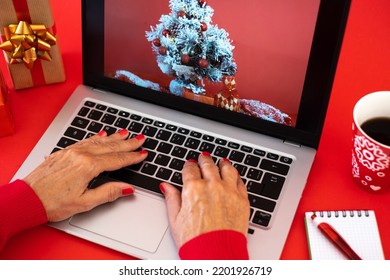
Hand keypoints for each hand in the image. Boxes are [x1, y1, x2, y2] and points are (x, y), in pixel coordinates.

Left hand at [24, 130, 146, 221]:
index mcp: (88, 167)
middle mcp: (81, 155)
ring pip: (98, 141)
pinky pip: (85, 141)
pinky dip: (96, 137)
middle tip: (140, 139)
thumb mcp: (84, 202)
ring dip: (114, 138)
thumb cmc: (52, 202)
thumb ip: (108, 193)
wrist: (27, 198)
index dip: (132, 157)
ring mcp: (72, 151)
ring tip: (126, 134)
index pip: (117, 160)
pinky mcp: (64, 152)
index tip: (142, 154)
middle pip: (110, 147)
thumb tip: (127, 188)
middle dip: (127, 143)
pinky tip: (101, 135)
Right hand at [161, 152, 249, 247]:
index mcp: (193, 189)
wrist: (216, 254)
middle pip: (208, 165)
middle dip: (204, 160)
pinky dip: (236, 176)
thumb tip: (165, 186)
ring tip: (221, 162)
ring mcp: (229, 191)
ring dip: (222, 164)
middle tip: (203, 157)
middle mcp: (212, 186)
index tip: (190, 165)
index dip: (189, 165)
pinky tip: (234, 176)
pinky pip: (240, 181)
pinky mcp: (242, 199)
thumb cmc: (195, 240)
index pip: (190, 169)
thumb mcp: (175, 219)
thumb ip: (171, 199)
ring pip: (227, 169)